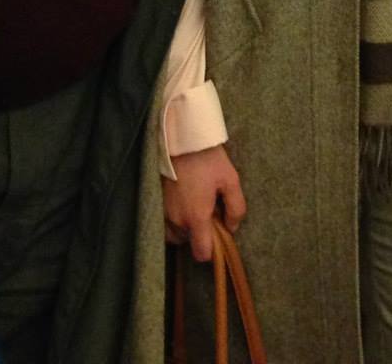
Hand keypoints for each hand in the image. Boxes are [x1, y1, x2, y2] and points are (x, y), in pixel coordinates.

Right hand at [162, 144, 245, 260]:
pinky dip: (173, 218)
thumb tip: (231, 227)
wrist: (180, 137)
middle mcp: (176, 219)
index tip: (218, 234)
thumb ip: (236, 208)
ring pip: (174, 234)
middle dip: (199, 233)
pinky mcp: (155, 201)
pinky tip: (182, 200)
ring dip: (185, 227)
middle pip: (188, 242)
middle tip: (208, 210)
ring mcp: (162, 211)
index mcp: (196, 217)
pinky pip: (164, 222)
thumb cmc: (207, 159)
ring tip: (194, 204)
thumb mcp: (231, 180)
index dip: (212, 250)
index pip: (201, 253)